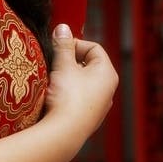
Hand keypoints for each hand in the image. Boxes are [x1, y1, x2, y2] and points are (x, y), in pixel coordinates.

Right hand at [45, 24, 117, 143]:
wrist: (64, 134)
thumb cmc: (68, 96)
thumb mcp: (63, 65)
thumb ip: (63, 45)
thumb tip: (63, 27)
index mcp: (107, 73)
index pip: (93, 47)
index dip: (75, 44)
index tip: (58, 48)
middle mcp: (108, 89)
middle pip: (88, 65)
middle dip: (70, 61)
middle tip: (54, 64)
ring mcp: (100, 106)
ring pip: (83, 82)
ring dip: (68, 78)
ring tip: (54, 80)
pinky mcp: (89, 119)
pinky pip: (79, 99)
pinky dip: (68, 94)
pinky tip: (56, 98)